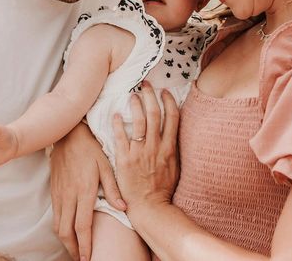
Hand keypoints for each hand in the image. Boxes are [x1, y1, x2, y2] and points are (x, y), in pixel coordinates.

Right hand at [50, 122, 125, 260]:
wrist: (69, 135)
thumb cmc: (91, 149)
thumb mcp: (106, 165)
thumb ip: (113, 188)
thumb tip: (123, 208)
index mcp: (84, 190)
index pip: (82, 225)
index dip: (84, 244)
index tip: (88, 257)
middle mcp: (69, 195)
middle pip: (65, 231)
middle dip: (72, 248)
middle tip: (81, 258)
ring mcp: (59, 193)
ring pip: (57, 225)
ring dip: (65, 240)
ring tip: (75, 248)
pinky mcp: (54, 189)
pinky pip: (54, 214)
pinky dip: (60, 227)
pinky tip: (68, 230)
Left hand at [113, 81, 179, 211]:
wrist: (150, 208)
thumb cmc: (163, 189)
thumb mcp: (175, 167)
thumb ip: (174, 148)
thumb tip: (174, 131)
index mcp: (169, 148)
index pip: (172, 118)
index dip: (169, 101)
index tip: (165, 91)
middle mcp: (155, 147)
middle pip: (154, 114)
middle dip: (150, 96)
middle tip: (145, 84)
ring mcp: (139, 153)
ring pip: (139, 122)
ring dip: (136, 105)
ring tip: (132, 95)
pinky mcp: (124, 160)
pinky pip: (120, 138)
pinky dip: (118, 124)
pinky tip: (115, 114)